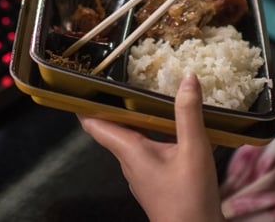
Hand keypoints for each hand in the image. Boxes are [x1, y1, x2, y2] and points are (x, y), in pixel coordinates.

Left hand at [79, 74, 224, 221]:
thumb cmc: (189, 198)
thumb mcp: (193, 150)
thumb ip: (189, 113)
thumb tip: (187, 78)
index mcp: (129, 151)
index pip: (94, 125)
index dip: (85, 103)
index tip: (81, 82)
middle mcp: (129, 162)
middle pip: (114, 129)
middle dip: (116, 105)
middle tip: (122, 79)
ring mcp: (140, 174)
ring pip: (131, 140)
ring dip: (136, 119)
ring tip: (148, 96)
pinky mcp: (153, 182)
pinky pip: (146, 151)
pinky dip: (152, 135)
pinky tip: (170, 129)